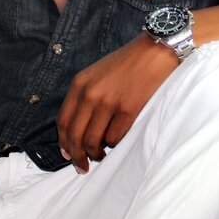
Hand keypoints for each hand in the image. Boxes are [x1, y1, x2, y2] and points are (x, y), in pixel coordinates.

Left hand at [56, 33, 178, 173]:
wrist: (154, 51)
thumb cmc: (127, 64)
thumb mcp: (96, 74)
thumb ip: (84, 97)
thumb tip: (78, 131)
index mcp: (80, 84)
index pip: (63, 122)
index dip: (64, 143)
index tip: (68, 155)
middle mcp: (90, 94)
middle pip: (75, 136)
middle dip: (77, 156)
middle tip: (82, 167)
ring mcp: (109, 102)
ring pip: (94, 141)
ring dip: (97, 153)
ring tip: (102, 155)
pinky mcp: (128, 110)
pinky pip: (115, 138)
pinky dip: (115, 144)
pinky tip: (118, 140)